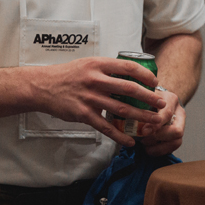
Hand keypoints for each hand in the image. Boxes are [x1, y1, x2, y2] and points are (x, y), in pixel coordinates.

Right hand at [33, 57, 165, 147]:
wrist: (43, 87)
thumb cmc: (67, 75)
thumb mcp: (87, 64)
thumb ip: (106, 69)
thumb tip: (129, 74)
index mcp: (98, 65)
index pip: (128, 67)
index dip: (145, 75)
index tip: (155, 82)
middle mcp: (95, 80)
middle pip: (129, 88)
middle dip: (148, 97)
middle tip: (161, 103)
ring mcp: (89, 98)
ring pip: (121, 108)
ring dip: (140, 116)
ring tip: (154, 122)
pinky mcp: (83, 114)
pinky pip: (105, 127)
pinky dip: (120, 135)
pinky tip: (130, 140)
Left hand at [140, 88, 183, 155]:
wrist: (157, 100)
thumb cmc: (147, 97)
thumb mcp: (144, 95)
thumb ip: (139, 102)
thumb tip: (128, 114)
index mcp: (171, 99)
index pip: (167, 114)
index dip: (156, 125)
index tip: (144, 131)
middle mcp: (179, 113)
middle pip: (176, 131)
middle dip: (158, 138)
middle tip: (143, 139)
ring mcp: (181, 126)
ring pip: (176, 141)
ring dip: (158, 147)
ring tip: (144, 145)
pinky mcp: (177, 136)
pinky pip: (172, 148)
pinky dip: (159, 151)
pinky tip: (148, 148)